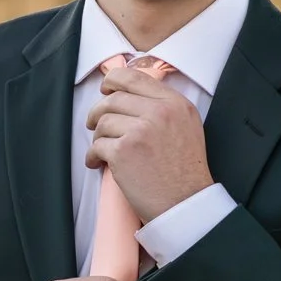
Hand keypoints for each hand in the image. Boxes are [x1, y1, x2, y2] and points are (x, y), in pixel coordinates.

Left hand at [84, 64, 213, 222]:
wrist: (186, 204)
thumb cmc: (185, 172)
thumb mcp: (186, 127)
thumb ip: (164, 108)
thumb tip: (128, 95)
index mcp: (175, 103)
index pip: (134, 77)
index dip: (113, 81)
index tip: (105, 90)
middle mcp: (159, 112)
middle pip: (113, 99)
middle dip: (98, 112)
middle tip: (94, 123)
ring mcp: (140, 131)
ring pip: (103, 122)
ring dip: (98, 137)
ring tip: (103, 151)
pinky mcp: (123, 152)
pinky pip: (96, 146)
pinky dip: (93, 156)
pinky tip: (98, 164)